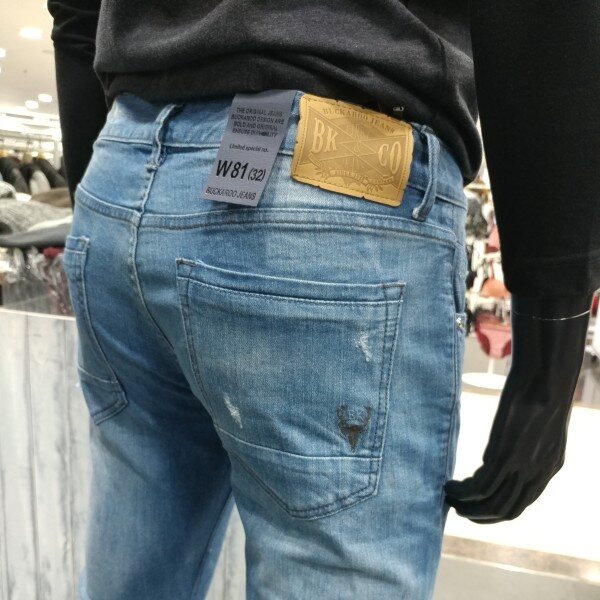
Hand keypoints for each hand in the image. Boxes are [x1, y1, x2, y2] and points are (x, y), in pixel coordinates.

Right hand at [444, 293, 592, 522]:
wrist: (546, 377)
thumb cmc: (542, 389)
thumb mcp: (537, 423)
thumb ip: (524, 444)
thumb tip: (496, 455)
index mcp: (550, 466)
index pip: (522, 502)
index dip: (497, 510)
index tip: (476, 507)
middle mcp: (539, 473)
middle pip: (507, 510)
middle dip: (480, 516)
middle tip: (458, 510)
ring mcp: (523, 467)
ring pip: (493, 504)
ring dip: (467, 507)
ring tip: (449, 499)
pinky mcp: (505, 456)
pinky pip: (480, 487)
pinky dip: (462, 492)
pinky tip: (449, 485)